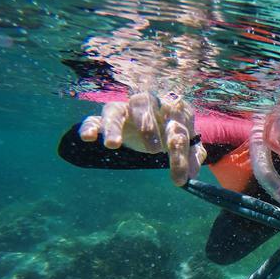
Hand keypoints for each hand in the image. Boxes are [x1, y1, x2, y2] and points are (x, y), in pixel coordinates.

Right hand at [79, 91, 206, 185]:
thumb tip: (191, 175)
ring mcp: (125, 110)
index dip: (180, 143)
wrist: (159, 123)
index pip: (176, 120)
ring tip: (112, 145)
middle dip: (148, 126)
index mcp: (171, 107)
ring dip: (113, 126)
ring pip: (115, 110)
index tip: (182, 164)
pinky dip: (89, 126)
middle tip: (154, 151)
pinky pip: (94, 119)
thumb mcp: (187, 144)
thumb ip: (192, 156)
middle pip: (144, 103)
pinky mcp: (109, 120)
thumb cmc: (174, 133)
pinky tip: (88, 138)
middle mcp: (147, 103)